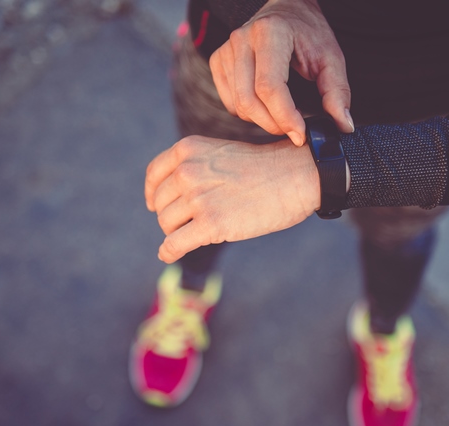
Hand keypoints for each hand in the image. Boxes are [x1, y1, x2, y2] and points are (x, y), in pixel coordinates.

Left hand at [145, 136, 319, 262]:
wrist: (294, 176)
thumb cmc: (263, 168)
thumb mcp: (220, 154)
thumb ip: (193, 168)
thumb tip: (165, 201)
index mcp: (188, 150)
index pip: (155, 175)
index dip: (153, 194)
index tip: (156, 205)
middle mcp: (188, 171)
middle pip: (161, 204)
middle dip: (174, 215)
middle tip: (195, 220)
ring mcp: (199, 198)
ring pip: (167, 224)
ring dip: (179, 232)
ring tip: (201, 230)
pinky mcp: (211, 224)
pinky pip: (174, 244)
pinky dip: (169, 252)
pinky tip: (169, 254)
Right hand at [209, 0, 353, 145]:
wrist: (286, 9)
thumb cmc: (308, 33)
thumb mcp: (330, 58)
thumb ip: (337, 91)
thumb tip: (344, 125)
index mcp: (270, 33)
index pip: (270, 87)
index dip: (285, 116)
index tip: (301, 134)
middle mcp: (241, 40)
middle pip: (249, 101)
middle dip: (273, 124)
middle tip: (295, 130)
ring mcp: (226, 51)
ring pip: (238, 105)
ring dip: (262, 121)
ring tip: (283, 115)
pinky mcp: (218, 61)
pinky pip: (229, 102)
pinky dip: (248, 113)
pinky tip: (266, 106)